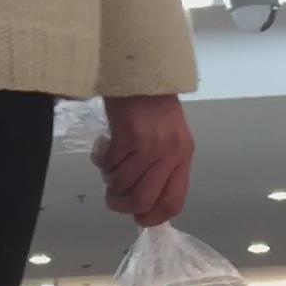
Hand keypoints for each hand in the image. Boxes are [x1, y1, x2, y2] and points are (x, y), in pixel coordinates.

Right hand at [92, 95, 193, 226]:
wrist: (141, 68)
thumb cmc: (153, 102)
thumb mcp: (167, 137)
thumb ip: (161, 167)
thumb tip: (142, 204)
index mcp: (183, 156)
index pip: (173, 202)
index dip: (152, 217)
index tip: (137, 216)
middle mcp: (170, 153)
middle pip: (144, 200)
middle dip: (122, 205)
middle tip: (113, 197)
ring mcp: (150, 144)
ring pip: (123, 184)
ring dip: (110, 180)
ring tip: (108, 166)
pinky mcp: (128, 134)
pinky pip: (109, 164)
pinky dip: (101, 162)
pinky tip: (102, 149)